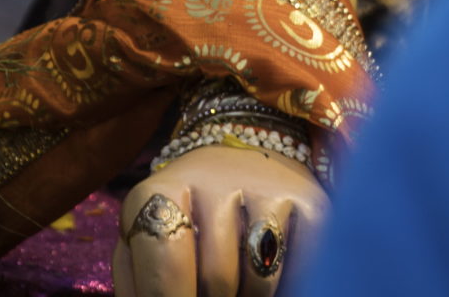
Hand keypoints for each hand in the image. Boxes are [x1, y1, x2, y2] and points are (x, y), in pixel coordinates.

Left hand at [111, 146, 322, 296]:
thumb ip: (139, 281)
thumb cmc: (183, 222)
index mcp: (156, 195)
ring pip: (258, 283)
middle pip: (216, 277)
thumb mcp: (147, 244)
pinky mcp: (310, 200)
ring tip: (237, 284)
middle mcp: (210, 178)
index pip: (163, 258)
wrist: (239, 163)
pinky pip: (299, 271)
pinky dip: (286, 285)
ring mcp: (264, 185)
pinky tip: (268, 271)